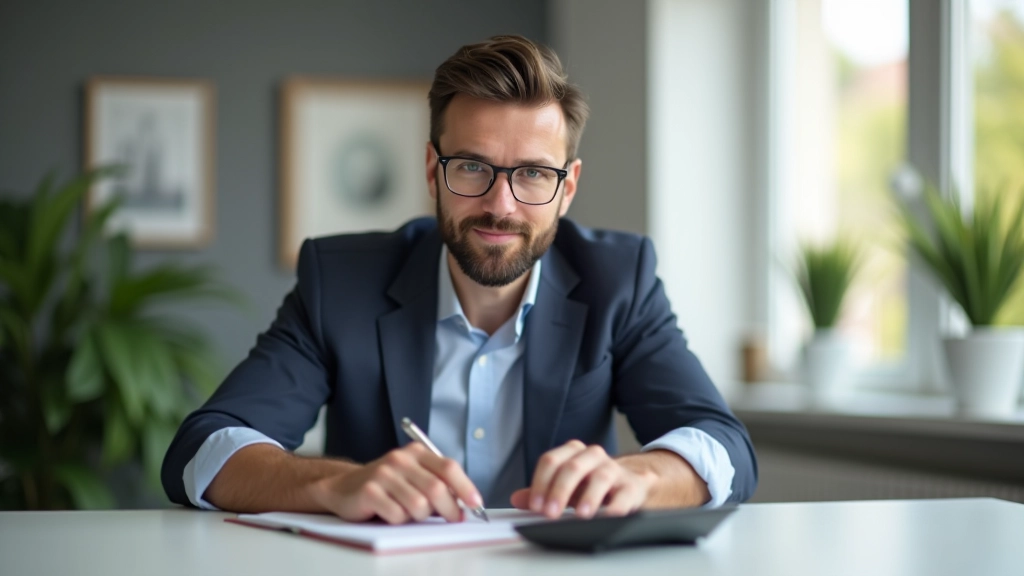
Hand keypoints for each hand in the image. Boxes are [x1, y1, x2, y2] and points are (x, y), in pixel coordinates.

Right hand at [309, 443, 482, 523]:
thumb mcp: (413, 477)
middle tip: (454, 519)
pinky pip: (397, 515)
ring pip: (418, 506)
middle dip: (450, 509)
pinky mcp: (369, 491)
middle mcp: (400, 459)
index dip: (465, 486)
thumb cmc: (386, 485)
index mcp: (416, 453)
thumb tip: (465, 504)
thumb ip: (437, 485)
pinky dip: (398, 521)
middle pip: (436, 488)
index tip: (476, 503)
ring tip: (409, 512)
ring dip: (418, 516)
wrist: (343, 487)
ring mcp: (384, 473)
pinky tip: (389, 513)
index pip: (448, 467)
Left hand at [510, 440, 655, 518]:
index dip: (540, 483)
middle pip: (572, 467)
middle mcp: (592, 456)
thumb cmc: (590, 486)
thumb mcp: (564, 487)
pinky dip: (615, 507)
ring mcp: (613, 469)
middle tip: (550, 513)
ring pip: (600, 477)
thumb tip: (516, 499)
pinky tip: (607, 518)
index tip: (535, 505)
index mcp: (572, 453)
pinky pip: (624, 494)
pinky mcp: (631, 486)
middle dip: (559, 491)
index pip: (551, 461)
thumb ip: (540, 492)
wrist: (628, 484)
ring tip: (580, 516)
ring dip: (588, 497)